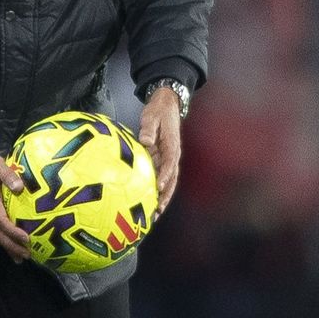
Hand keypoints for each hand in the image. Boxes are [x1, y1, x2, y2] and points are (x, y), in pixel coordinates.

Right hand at [0, 142, 30, 261]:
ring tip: (19, 256)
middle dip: (11, 246)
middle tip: (26, 256)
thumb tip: (20, 188)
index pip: (2, 221)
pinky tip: (8, 239)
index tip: (27, 239)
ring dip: (6, 244)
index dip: (14, 232)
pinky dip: (1, 235)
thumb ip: (7, 174)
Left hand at [139, 88, 182, 217]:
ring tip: (155, 213)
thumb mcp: (152, 117)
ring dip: (163, 197)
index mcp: (172, 145)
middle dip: (166, 195)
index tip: (159, 187)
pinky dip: (158, 189)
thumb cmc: (159, 111)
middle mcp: (173, 154)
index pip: (170, 163)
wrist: (167, 104)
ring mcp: (169, 158)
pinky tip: (149, 200)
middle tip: (158, 209)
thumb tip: (145, 141)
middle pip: (172, 178)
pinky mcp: (163, 159)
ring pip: (169, 181)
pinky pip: (162, 176)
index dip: (165, 176)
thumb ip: (148, 129)